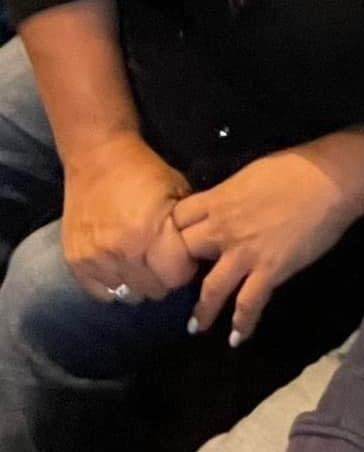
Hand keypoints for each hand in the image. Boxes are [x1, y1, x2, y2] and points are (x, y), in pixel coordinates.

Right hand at [61, 133, 196, 302]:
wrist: (97, 156)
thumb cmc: (143, 170)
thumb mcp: (178, 190)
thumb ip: (187, 227)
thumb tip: (200, 254)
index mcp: (150, 233)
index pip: (176, 277)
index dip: (185, 268)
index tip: (184, 256)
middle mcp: (121, 252)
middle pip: (153, 290)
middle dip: (163, 277)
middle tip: (162, 259)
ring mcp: (95, 260)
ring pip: (128, 294)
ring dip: (139, 282)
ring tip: (141, 261)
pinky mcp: (75, 263)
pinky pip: (102, 293)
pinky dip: (114, 284)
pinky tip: (120, 265)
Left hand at [173, 144, 355, 343]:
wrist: (330, 178)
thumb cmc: (296, 166)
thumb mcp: (250, 173)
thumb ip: (229, 194)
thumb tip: (221, 204)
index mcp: (219, 199)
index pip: (177, 220)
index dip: (170, 233)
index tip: (170, 245)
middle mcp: (223, 228)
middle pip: (184, 256)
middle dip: (177, 272)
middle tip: (177, 288)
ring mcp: (245, 253)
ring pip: (211, 289)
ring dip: (202, 311)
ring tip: (196, 327)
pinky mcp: (270, 270)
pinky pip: (249, 303)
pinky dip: (243, 323)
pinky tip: (238, 338)